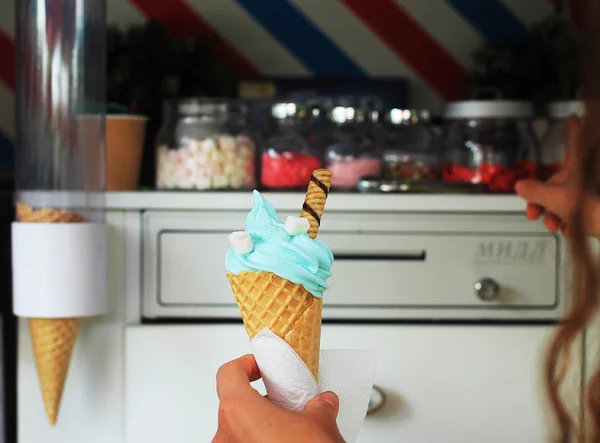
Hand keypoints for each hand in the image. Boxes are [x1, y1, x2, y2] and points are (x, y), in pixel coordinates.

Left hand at [213, 355, 344, 442]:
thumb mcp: (320, 426)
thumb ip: (319, 407)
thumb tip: (323, 404)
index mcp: (239, 413)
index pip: (228, 374)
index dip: (245, 365)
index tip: (260, 367)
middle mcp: (226, 436)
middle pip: (232, 405)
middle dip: (258, 403)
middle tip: (280, 404)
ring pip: (237, 433)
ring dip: (258, 429)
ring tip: (285, 433)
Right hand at [515, 116, 599, 237]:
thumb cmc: (594, 208)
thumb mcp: (557, 199)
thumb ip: (536, 192)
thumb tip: (521, 186)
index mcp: (578, 167)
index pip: (574, 141)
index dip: (572, 129)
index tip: (572, 118)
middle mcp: (586, 175)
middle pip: (560, 179)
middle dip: (544, 198)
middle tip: (534, 211)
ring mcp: (591, 189)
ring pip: (567, 196)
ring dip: (554, 213)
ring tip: (552, 224)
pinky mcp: (594, 204)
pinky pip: (578, 207)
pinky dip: (569, 218)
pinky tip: (567, 228)